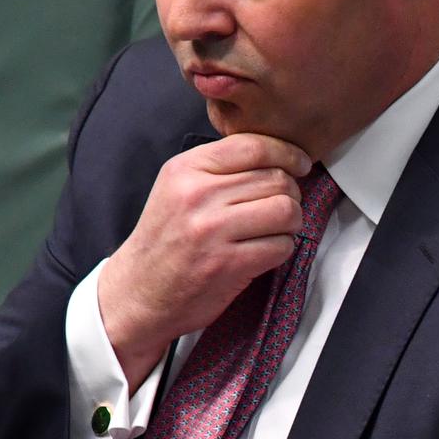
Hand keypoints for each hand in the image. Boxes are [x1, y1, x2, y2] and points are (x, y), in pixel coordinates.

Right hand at [97, 133, 310, 391]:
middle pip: (276, 178)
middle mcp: (198, 195)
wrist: (138, 292)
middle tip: (285, 204)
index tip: (300, 163)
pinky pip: (280, 245)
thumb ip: (219, 166)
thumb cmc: (165, 239)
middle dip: (291, 192)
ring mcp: (212, 230)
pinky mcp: (227, 264)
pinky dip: (283, 248)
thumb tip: (276, 154)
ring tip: (279, 227)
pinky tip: (268, 249)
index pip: (254, 146)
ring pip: (285, 210)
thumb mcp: (178, 186)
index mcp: (186, 169)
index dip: (288, 153)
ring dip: (292, 220)